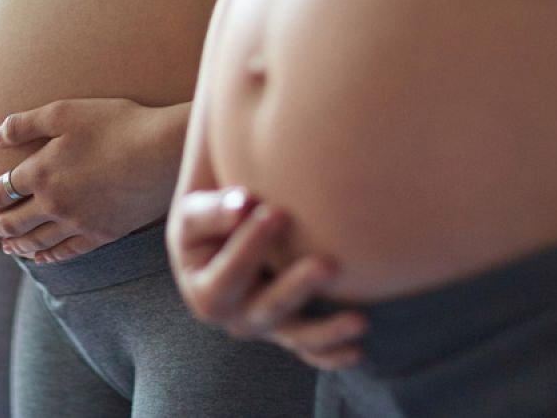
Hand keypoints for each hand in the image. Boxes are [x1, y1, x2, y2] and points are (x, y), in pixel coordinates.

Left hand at [0, 99, 187, 263]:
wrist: (161, 151)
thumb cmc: (116, 123)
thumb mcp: (65, 112)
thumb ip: (23, 124)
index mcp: (40, 172)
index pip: (0, 190)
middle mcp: (53, 203)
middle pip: (13, 222)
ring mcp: (77, 222)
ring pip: (36, 242)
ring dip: (17, 245)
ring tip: (6, 247)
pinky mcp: (102, 234)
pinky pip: (67, 252)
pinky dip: (49, 257)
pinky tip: (43, 258)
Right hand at [168, 187, 365, 370]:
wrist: (217, 240)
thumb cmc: (206, 222)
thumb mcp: (195, 213)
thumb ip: (214, 210)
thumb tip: (242, 204)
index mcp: (205, 292)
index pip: (228, 271)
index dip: (250, 245)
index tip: (276, 212)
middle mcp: (235, 317)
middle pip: (267, 308)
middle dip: (297, 287)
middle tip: (327, 265)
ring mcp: (265, 327)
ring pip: (296, 335)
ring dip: (328, 330)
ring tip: (361, 322)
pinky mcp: (289, 329)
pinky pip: (311, 349)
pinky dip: (333, 353)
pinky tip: (359, 351)